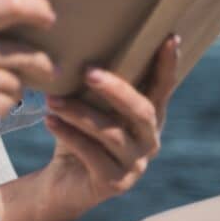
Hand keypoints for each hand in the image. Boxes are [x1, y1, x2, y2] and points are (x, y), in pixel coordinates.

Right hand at [0, 0, 55, 175]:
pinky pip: (10, 102)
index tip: (50, 17)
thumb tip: (11, 29)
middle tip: (49, 70)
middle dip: (41, 63)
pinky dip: (1, 108)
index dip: (37, 8)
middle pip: (26, 49)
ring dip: (11, 88)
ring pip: (18, 79)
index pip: (10, 3)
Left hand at [40, 35, 179, 217]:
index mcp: (149, 116)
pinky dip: (69, 135)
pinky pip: (92, 155)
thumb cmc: (79, 132)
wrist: (63, 181)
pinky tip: (50, 121)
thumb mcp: (90, 105)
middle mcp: (149, 140)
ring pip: (111, 133)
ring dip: (80, 113)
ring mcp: (135, 165)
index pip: (164, 87)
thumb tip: (80, 40)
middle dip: (116, 89)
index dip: (168, 64)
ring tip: (53, 99)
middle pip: (142, 111)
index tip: (170, 37)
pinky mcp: (114, 183)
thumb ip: (97, 83)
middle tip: (88, 71)